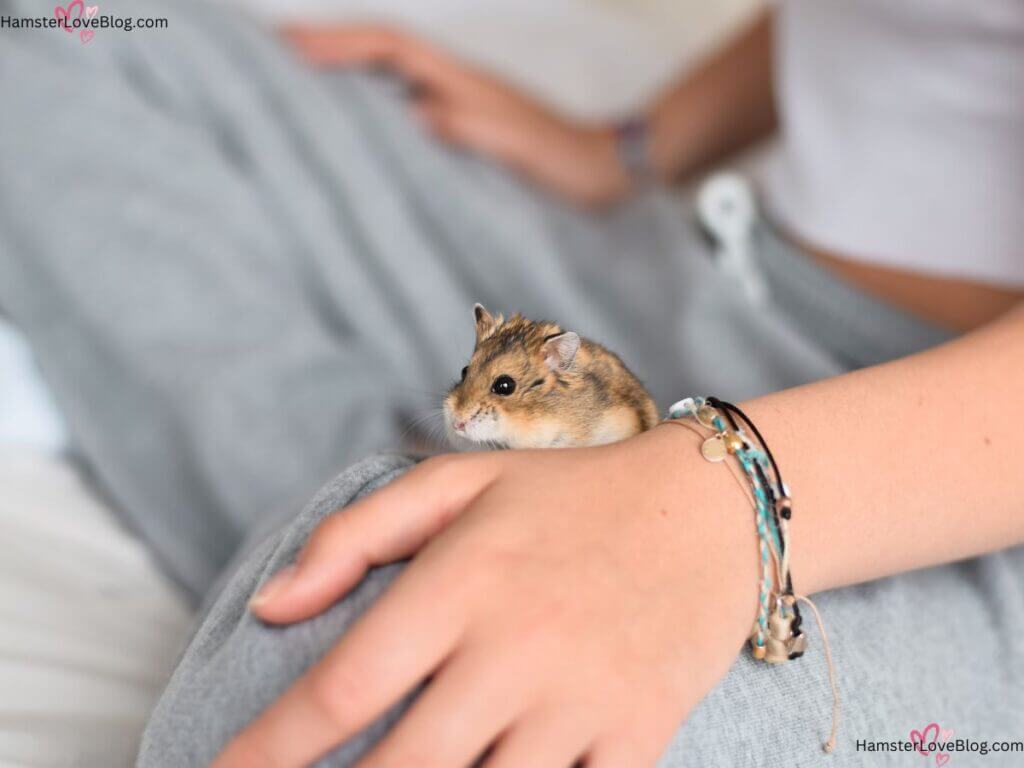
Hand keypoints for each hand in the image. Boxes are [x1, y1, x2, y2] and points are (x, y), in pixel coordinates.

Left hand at [214, 426, 756, 767]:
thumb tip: (272, 605)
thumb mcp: (459, 483)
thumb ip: (356, 535)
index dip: (267, 750)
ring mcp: (584, 700)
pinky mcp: (639, 734)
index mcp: (463, 581)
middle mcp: (518, 647)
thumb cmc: (570, 496)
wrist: (709, 508)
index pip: (344, 686)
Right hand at [282, 24, 630, 205]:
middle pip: (382, 46)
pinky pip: (407, 92)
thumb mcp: (518, 148)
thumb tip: (416, 112)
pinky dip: (373, 88)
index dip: (340, 43)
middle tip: (275, 48)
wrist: (610, 167)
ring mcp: (462, 95)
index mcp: (464, 81)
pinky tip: (356, 106)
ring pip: (391, 67)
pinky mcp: (467, 116)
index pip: (390, 47)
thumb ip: (470, 126)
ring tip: (298, 71)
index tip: (292, 47)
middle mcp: (458, 80)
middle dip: (330, 42)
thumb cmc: (567, 163)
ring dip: (347, 61)